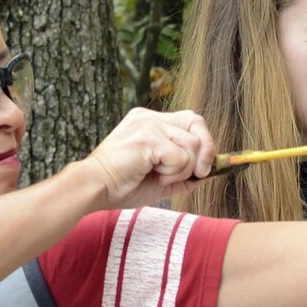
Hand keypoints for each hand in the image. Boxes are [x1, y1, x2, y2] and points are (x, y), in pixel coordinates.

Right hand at [86, 107, 216, 206]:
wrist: (95, 189)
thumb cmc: (122, 187)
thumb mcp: (161, 181)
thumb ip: (185, 174)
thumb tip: (211, 173)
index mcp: (150, 122)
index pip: (191, 119)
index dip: (205, 142)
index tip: (204, 168)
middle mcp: (150, 117)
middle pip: (197, 122)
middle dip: (206, 151)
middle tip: (198, 173)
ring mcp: (148, 125)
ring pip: (192, 145)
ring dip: (182, 170)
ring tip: (158, 176)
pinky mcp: (148, 138)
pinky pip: (181, 158)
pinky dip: (172, 173)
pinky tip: (153, 175)